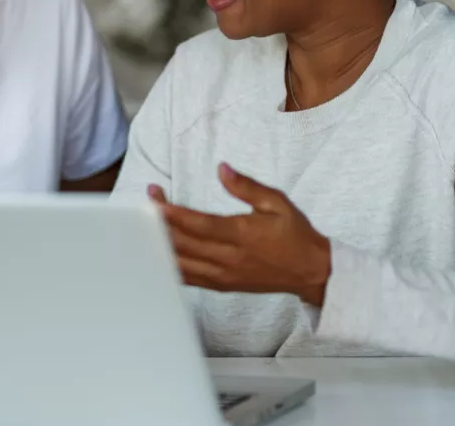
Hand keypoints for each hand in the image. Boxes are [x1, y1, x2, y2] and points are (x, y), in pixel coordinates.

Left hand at [148, 163, 330, 306]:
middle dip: (160, 223)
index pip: (199, 225)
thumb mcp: (276, 202)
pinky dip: (170, 266)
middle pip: (184, 243)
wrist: (310, 271)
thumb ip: (246, 186)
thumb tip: (222, 168)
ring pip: (182, 263)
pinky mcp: (221, 286)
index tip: (155, 199)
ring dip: (160, 244)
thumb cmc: (294, 233)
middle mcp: (228, 259)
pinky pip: (189, 278)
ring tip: (145, 225)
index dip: (173, 214)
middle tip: (146, 202)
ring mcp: (223, 275)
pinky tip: (157, 253)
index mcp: (241, 235)